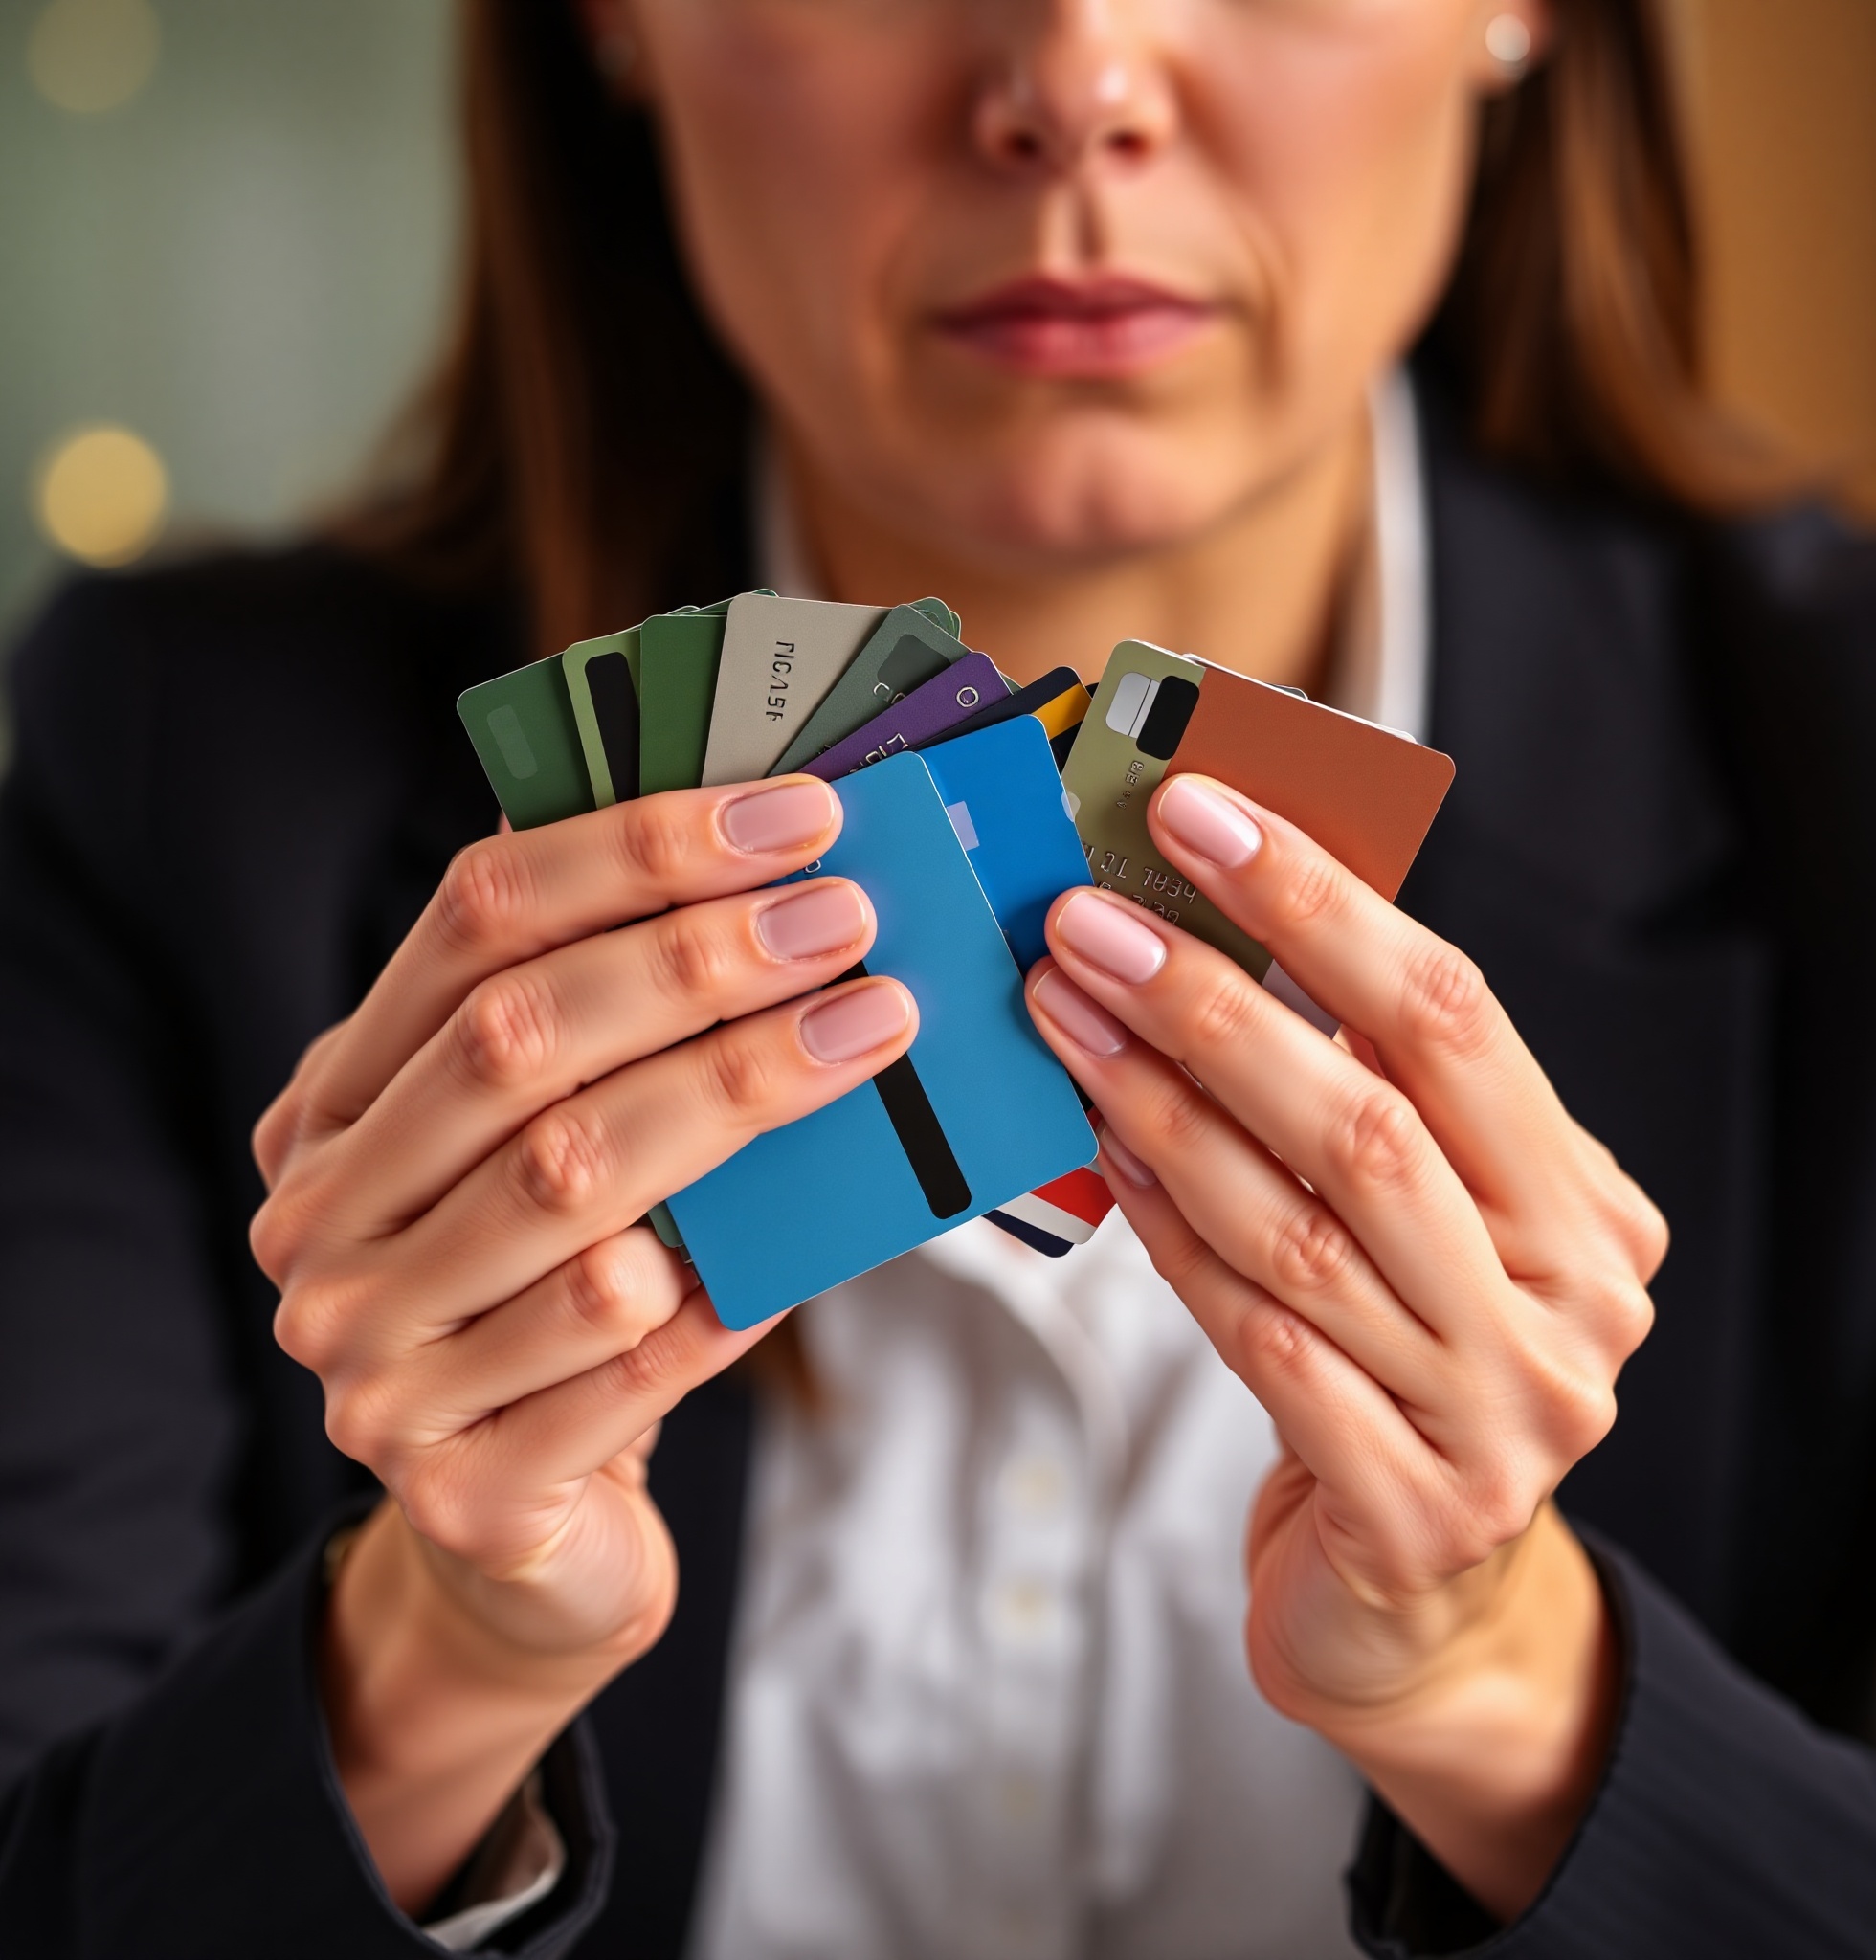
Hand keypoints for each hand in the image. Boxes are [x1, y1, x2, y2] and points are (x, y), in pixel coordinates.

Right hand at [250, 778, 916, 1906]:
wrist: (521, 1535)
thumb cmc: (558, 1300)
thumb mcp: (552, 1152)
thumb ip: (603, 1036)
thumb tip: (768, 861)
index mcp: (333, 1105)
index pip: (474, 922)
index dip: (636, 853)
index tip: (797, 818)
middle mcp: (321, 1222)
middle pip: (518, 1043)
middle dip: (701, 965)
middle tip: (850, 921)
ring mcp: (370, 1364)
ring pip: (574, 1190)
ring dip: (742, 1097)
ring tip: (872, 1034)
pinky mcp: (461, 1487)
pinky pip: (628, 1357)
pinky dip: (729, 1289)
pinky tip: (809, 1243)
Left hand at [1025, 774, 1664, 1918]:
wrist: (1422, 1607)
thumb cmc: (1408, 1368)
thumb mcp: (1433, 1231)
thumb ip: (1376, 1106)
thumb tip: (1221, 924)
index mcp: (1590, 1210)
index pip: (1457, 1020)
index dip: (1323, 906)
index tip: (1199, 816)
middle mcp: (1568, 1309)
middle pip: (1374, 1118)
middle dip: (1216, 1002)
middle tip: (1085, 921)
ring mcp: (1498, 1420)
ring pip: (1300, 1226)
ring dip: (1161, 1104)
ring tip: (1059, 1016)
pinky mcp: (1408, 1506)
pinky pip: (1258, 1339)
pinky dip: (1169, 1234)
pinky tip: (1099, 1150)